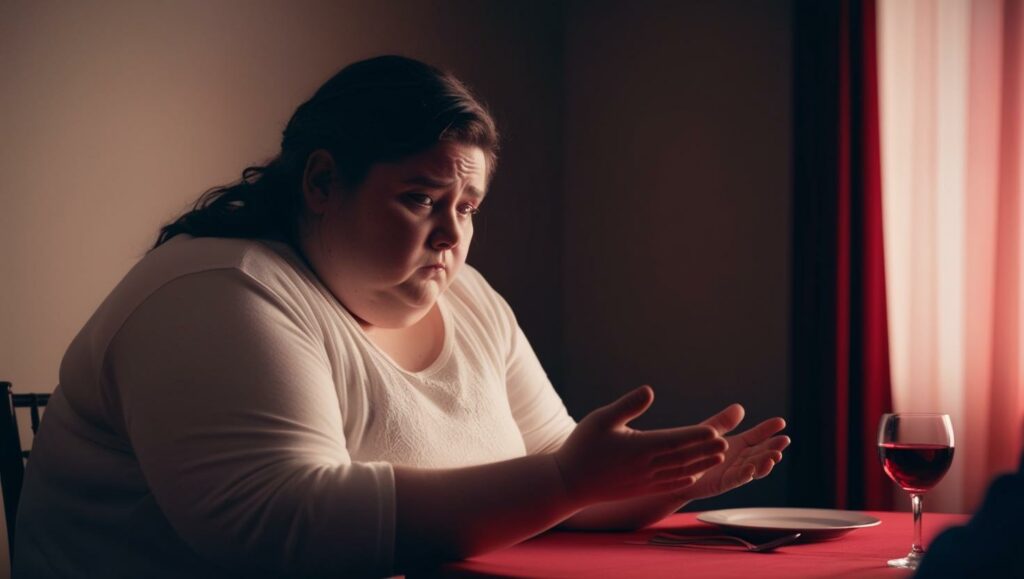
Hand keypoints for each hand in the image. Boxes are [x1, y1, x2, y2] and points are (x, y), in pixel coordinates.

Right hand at [553, 386, 727, 504]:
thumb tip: (649, 390)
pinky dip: (684, 479)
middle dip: (705, 449)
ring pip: (679, 471)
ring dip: (700, 464)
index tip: (714, 430)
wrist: (569, 483)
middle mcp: (646, 466)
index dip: (696, 436)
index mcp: (638, 448)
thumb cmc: (582, 447)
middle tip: (726, 442)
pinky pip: (668, 484)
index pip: (674, 441)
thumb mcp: (600, 419)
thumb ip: (626, 406)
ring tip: (718, 456)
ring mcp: (644, 481)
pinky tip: (694, 475)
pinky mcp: (640, 490)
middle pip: (682, 457)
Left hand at [677, 404, 789, 501]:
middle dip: (773, 447)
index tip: (781, 422)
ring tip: (774, 456)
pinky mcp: (723, 483)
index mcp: (738, 444)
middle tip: (784, 441)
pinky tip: (752, 469)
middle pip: (761, 452)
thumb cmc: (693, 450)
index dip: (768, 429)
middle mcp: (739, 458)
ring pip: (754, 467)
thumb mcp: (710, 431)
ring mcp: (733, 471)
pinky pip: (737, 479)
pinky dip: (745, 475)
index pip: (757, 436)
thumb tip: (740, 407)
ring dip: (765, 463)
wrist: (676, 471)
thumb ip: (724, 422)